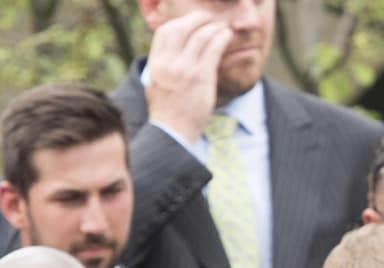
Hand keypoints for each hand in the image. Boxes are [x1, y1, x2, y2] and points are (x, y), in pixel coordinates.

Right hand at [144, 11, 231, 141]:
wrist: (173, 133)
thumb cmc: (167, 112)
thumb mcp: (156, 85)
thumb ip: (161, 67)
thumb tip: (167, 55)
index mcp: (156, 63)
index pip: (165, 32)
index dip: (180, 22)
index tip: (192, 22)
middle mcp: (168, 63)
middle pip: (183, 28)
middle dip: (198, 20)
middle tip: (210, 20)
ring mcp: (185, 69)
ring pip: (201, 36)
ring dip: (214, 28)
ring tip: (223, 27)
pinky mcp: (201, 78)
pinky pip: (213, 50)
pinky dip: (221, 38)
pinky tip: (227, 36)